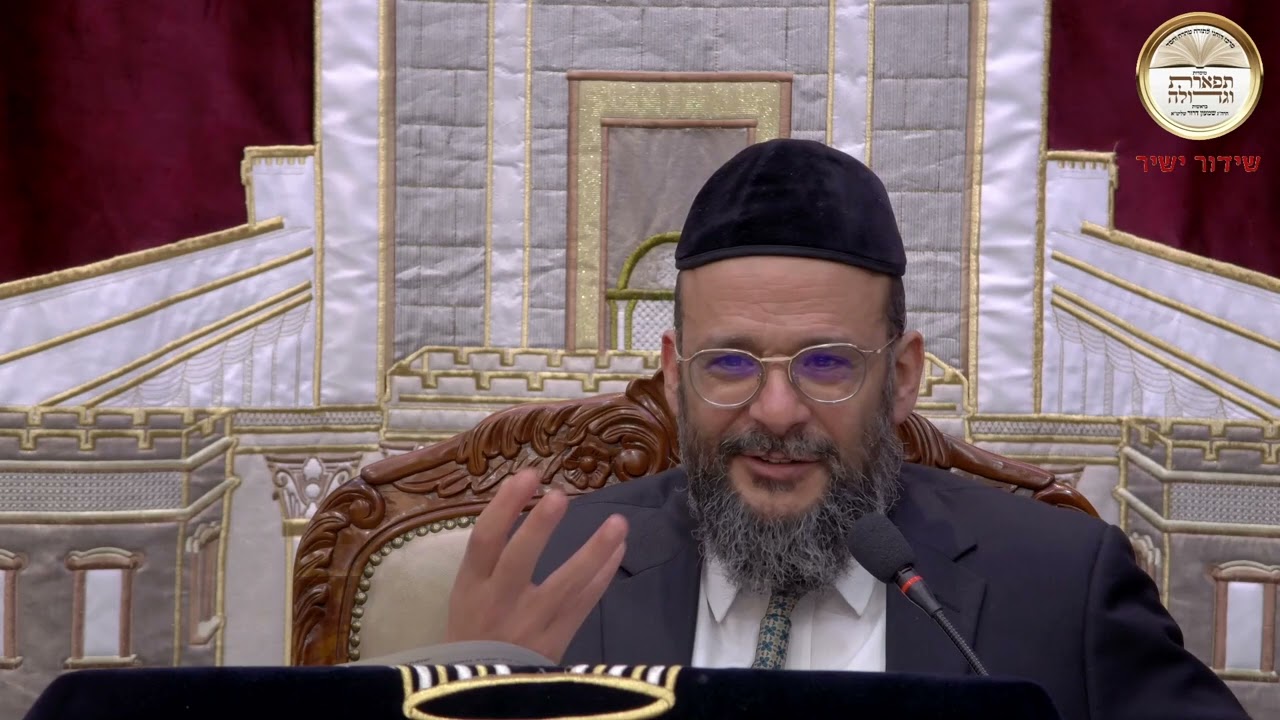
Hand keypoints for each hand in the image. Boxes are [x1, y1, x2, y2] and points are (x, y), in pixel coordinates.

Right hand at [445, 468, 627, 662]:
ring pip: (565, 584)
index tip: (526, 475)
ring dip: (594, 551)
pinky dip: (603, 576)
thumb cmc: (474, 628)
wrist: (482, 688)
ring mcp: (530, 623)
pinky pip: (584, 604)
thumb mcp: (468, 592)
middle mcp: (498, 602)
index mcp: (471, 585)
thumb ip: (492, 556)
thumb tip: (520, 499)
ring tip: (618, 523)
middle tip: (560, 495)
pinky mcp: (556, 640)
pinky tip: (619, 550)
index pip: (483, 540)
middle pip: (518, 560)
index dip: (503, 506)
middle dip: (538, 528)